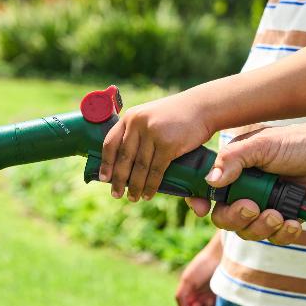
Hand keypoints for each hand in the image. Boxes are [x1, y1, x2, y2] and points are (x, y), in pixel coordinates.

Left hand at [98, 92, 212, 201]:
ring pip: (139, 167)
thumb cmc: (175, 116)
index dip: (106, 163)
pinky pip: (156, 170)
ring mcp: (152, 133)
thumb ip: (136, 132)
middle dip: (119, 179)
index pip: (110, 143)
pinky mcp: (168, 144)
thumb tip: (123, 162)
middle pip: (123, 158)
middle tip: (116, 194)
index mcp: (130, 117)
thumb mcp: (150, 117)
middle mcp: (138, 124)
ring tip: (133, 198)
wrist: (202, 107)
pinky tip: (148, 194)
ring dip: (135, 186)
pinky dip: (151, 185)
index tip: (103, 178)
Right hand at [175, 236, 221, 305]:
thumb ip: (181, 297)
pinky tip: (213, 299)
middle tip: (198, 304)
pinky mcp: (220, 299)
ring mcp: (209, 298)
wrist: (221, 257)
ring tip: (208, 300)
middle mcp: (197, 297)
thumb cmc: (202, 266)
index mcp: (187, 292)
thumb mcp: (187, 280)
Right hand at [186, 122, 305, 244]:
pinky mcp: (285, 219)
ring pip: (248, 232)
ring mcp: (264, 206)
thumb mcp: (261, 145)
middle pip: (224, 218)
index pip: (205, 190)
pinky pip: (274, 238)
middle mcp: (244, 190)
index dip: (199, 201)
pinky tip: (292, 222)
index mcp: (233, 170)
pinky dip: (282, 234)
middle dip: (235, 217)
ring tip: (278, 214)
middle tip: (252, 208)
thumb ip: (233, 159)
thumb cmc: (298, 143)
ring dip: (260, 227)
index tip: (202, 208)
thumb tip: (210, 180)